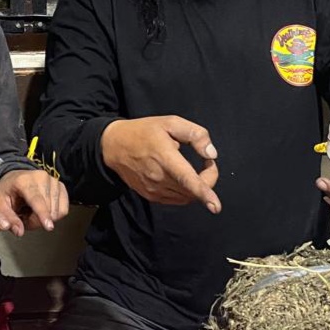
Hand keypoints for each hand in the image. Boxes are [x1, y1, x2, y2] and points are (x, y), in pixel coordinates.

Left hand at [0, 169, 69, 235]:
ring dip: (45, 218)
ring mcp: (54, 181)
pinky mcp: (62, 186)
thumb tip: (19, 231)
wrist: (16, 178)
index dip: (43, 214)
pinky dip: (54, 215)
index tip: (48, 226)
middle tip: (24, 217)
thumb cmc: (8, 190)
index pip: (36, 199)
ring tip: (33, 212)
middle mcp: (42, 178)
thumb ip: (7, 218)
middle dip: (36, 221)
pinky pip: (63, 210)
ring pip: (56, 211)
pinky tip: (44, 211)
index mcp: (24, 181)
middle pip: (47, 209)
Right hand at [100, 116, 220, 212]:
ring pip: (186, 197)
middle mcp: (159, 178)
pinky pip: (176, 199)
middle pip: (193, 191)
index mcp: (165, 158)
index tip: (215, 207)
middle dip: (208, 178)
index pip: (187, 180)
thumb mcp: (170, 122)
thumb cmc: (143, 132)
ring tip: (192, 168)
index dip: (204, 194)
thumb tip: (211, 154)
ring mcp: (154, 190)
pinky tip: (181, 177)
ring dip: (197, 187)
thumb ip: (195, 135)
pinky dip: (186, 192)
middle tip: (207, 162)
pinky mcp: (151, 196)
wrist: (114, 146)